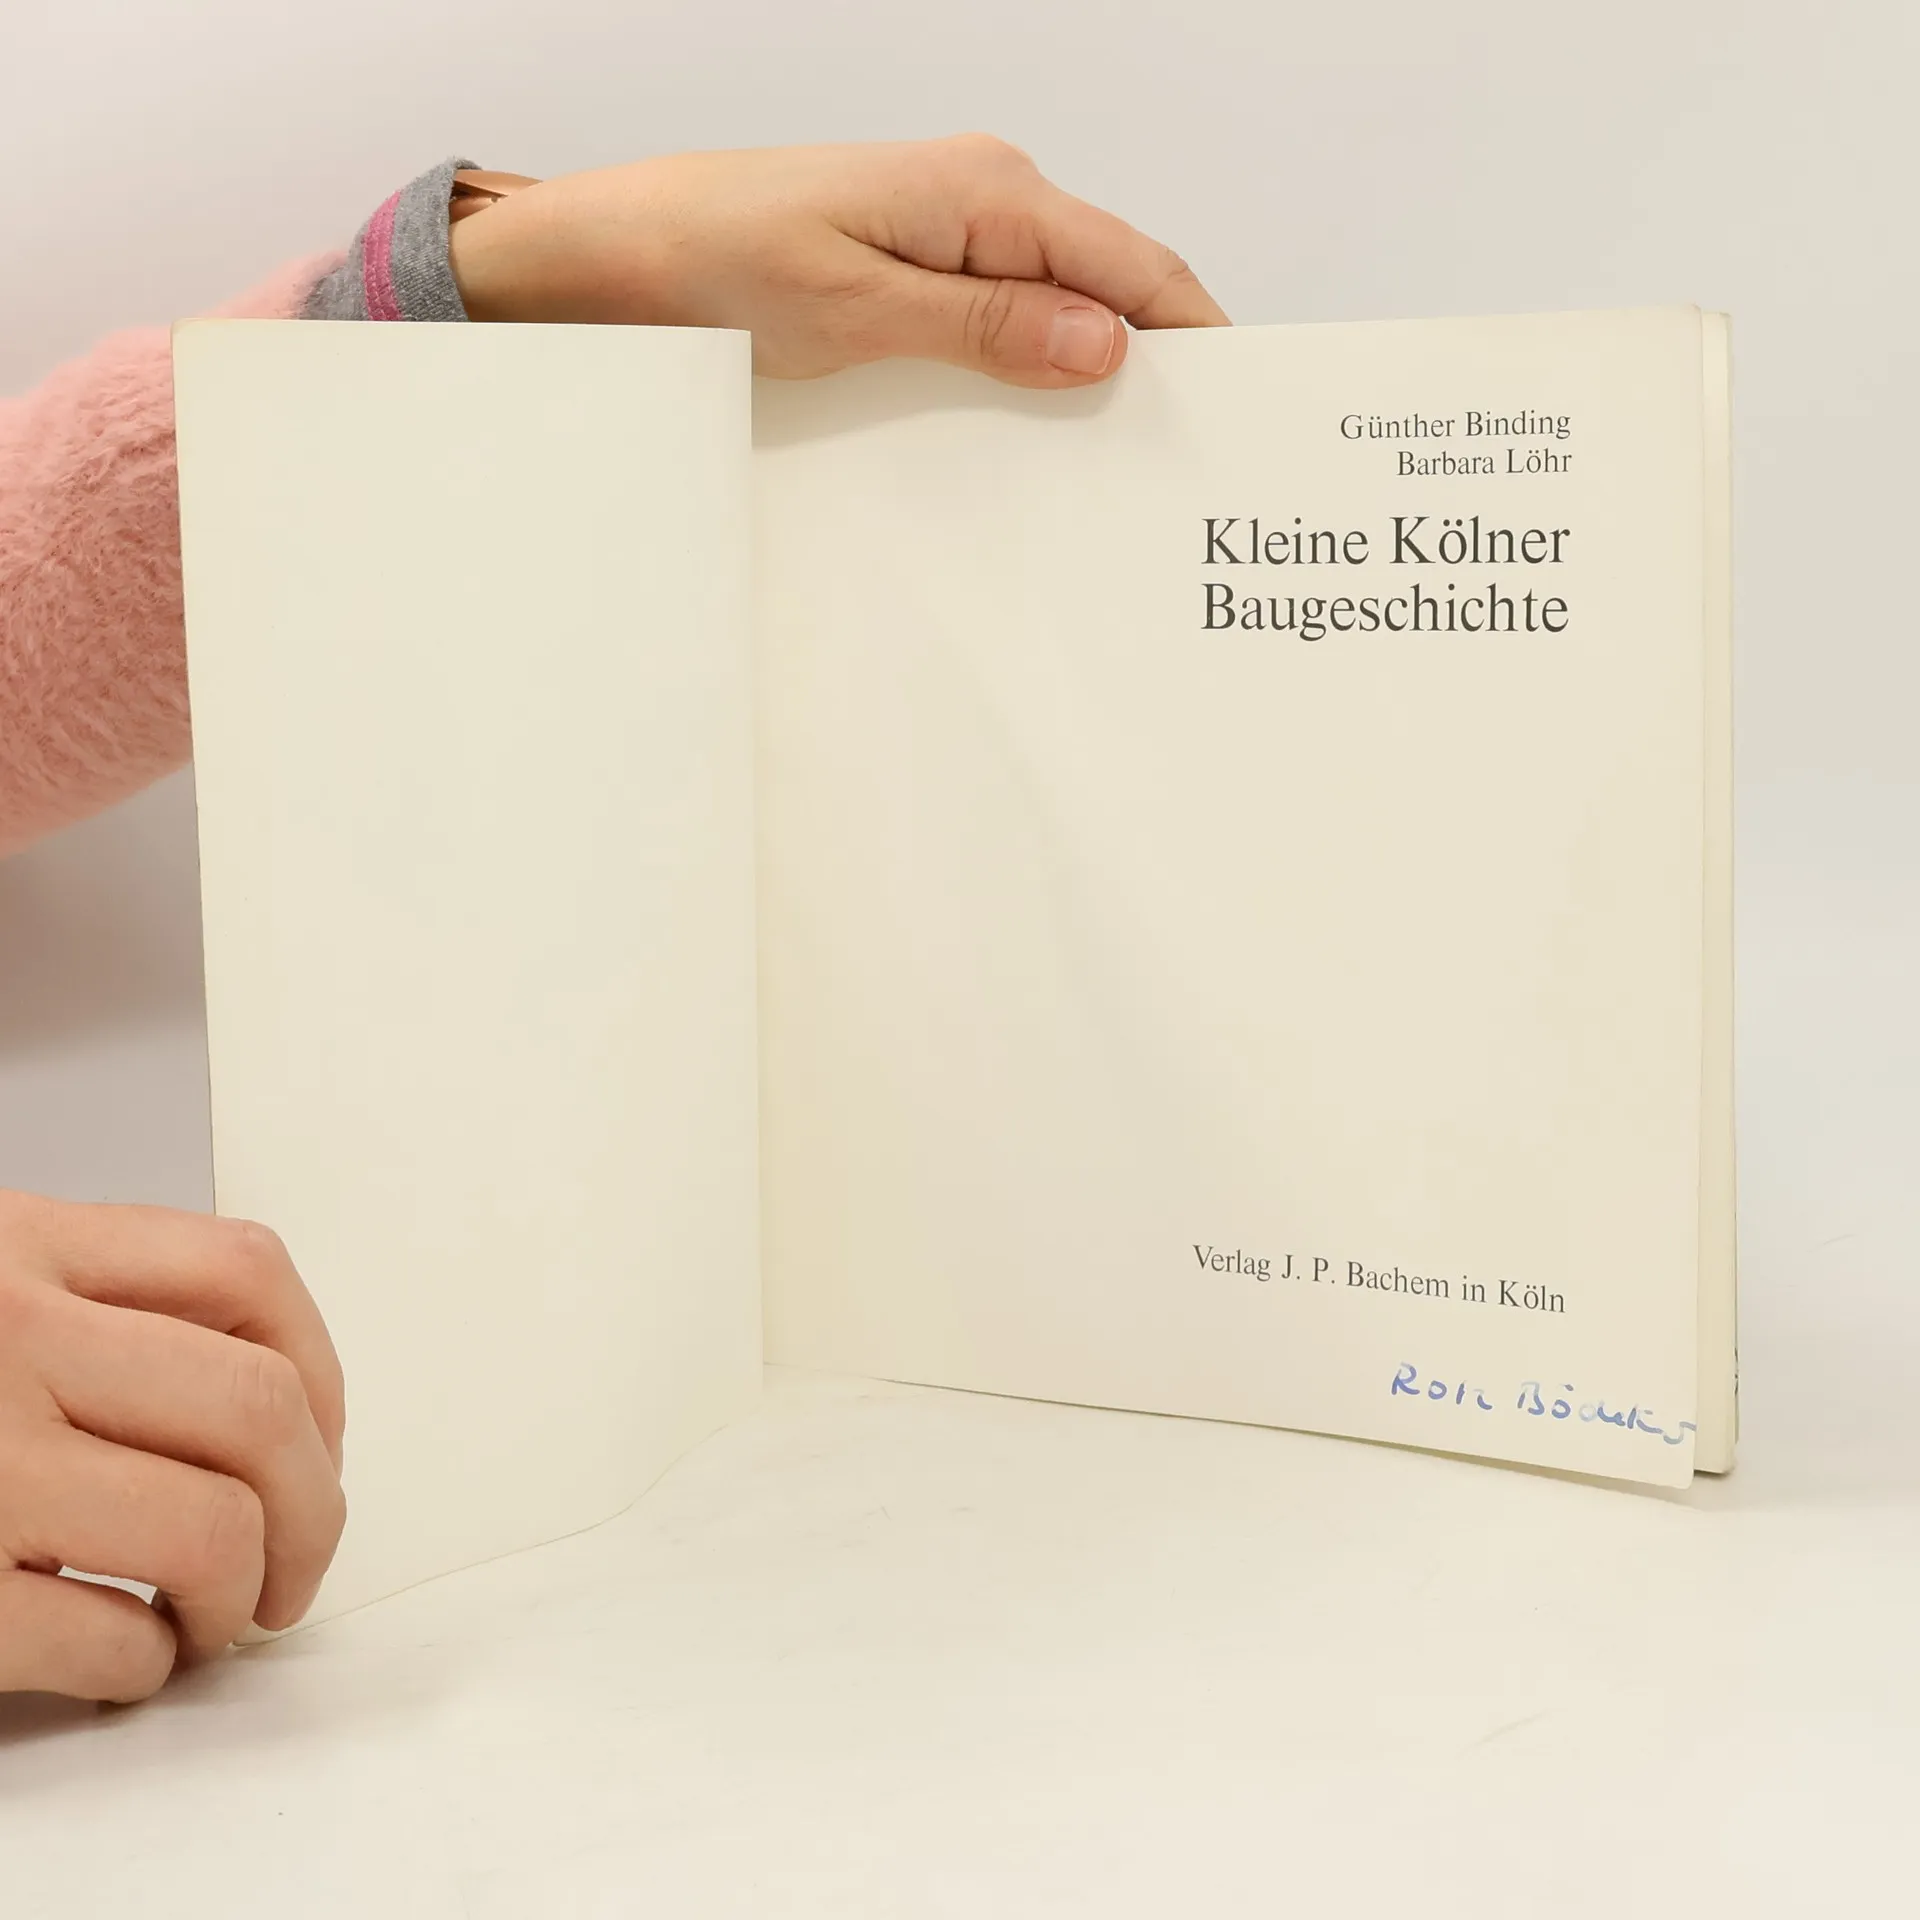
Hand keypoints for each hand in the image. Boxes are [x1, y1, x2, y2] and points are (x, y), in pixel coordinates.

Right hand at [0, 1192, 345, 1702]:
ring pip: (208, 1528)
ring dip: (240, 1596)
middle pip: (256, 1411)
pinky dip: (142, 1666)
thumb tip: (258, 1395)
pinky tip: (123, 1659)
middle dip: (314, 1506)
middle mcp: (0, 1339)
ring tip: (213, 1618)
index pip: (245, 1272)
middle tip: (296, 1562)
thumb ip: (84, 1297)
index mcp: (17, 1245)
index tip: (322, 1439)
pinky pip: (104, 1636)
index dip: (321, 1370)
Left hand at [448, 134, 1228, 386]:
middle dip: (1158, 361)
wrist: (610, 255)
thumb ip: (989, 326)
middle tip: (1194, 454)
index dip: (1198, 333)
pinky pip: (1006, 319)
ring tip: (1131, 457)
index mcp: (984, 193)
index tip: (1242, 405)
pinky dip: (1038, 368)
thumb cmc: (717, 262)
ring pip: (1060, 305)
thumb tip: (1107, 344)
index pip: (1132, 264)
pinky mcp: (914, 272)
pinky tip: (1044, 427)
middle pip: (1109, 284)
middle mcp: (979, 202)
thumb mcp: (858, 309)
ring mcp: (947, 235)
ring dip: (1096, 373)